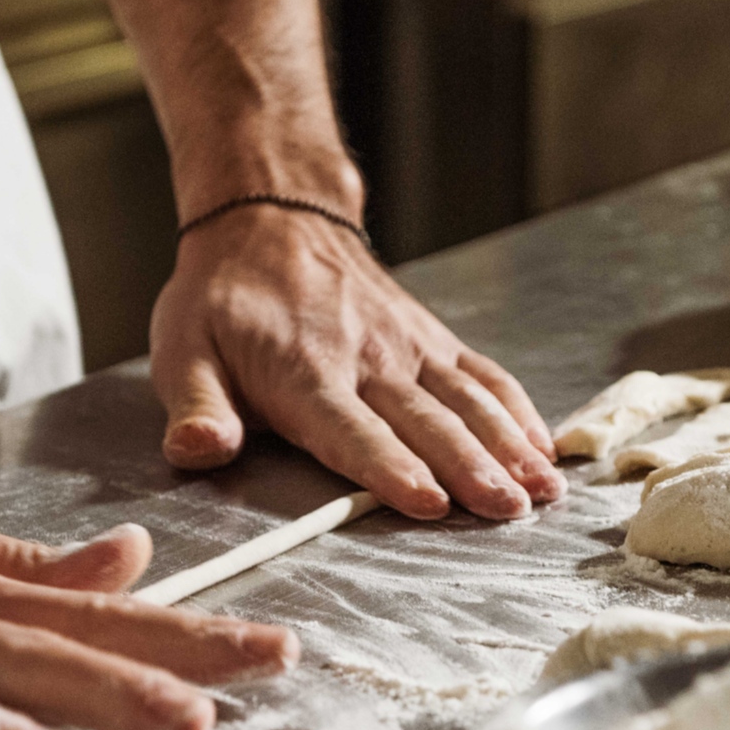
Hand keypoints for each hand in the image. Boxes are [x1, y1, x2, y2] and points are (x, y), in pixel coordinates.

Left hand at [149, 203, 565, 520]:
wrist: (272, 218)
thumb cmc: (225, 300)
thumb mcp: (183, 348)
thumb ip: (196, 406)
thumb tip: (196, 450)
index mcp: (304, 373)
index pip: (352, 430)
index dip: (391, 467)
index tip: (428, 500)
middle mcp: (367, 359)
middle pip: (427, 422)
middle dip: (472, 469)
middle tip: (509, 511)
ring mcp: (409, 347)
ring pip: (467, 401)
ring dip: (509, 446)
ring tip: (542, 489)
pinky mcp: (434, 338)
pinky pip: (484, 374)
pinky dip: (518, 410)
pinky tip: (545, 448)